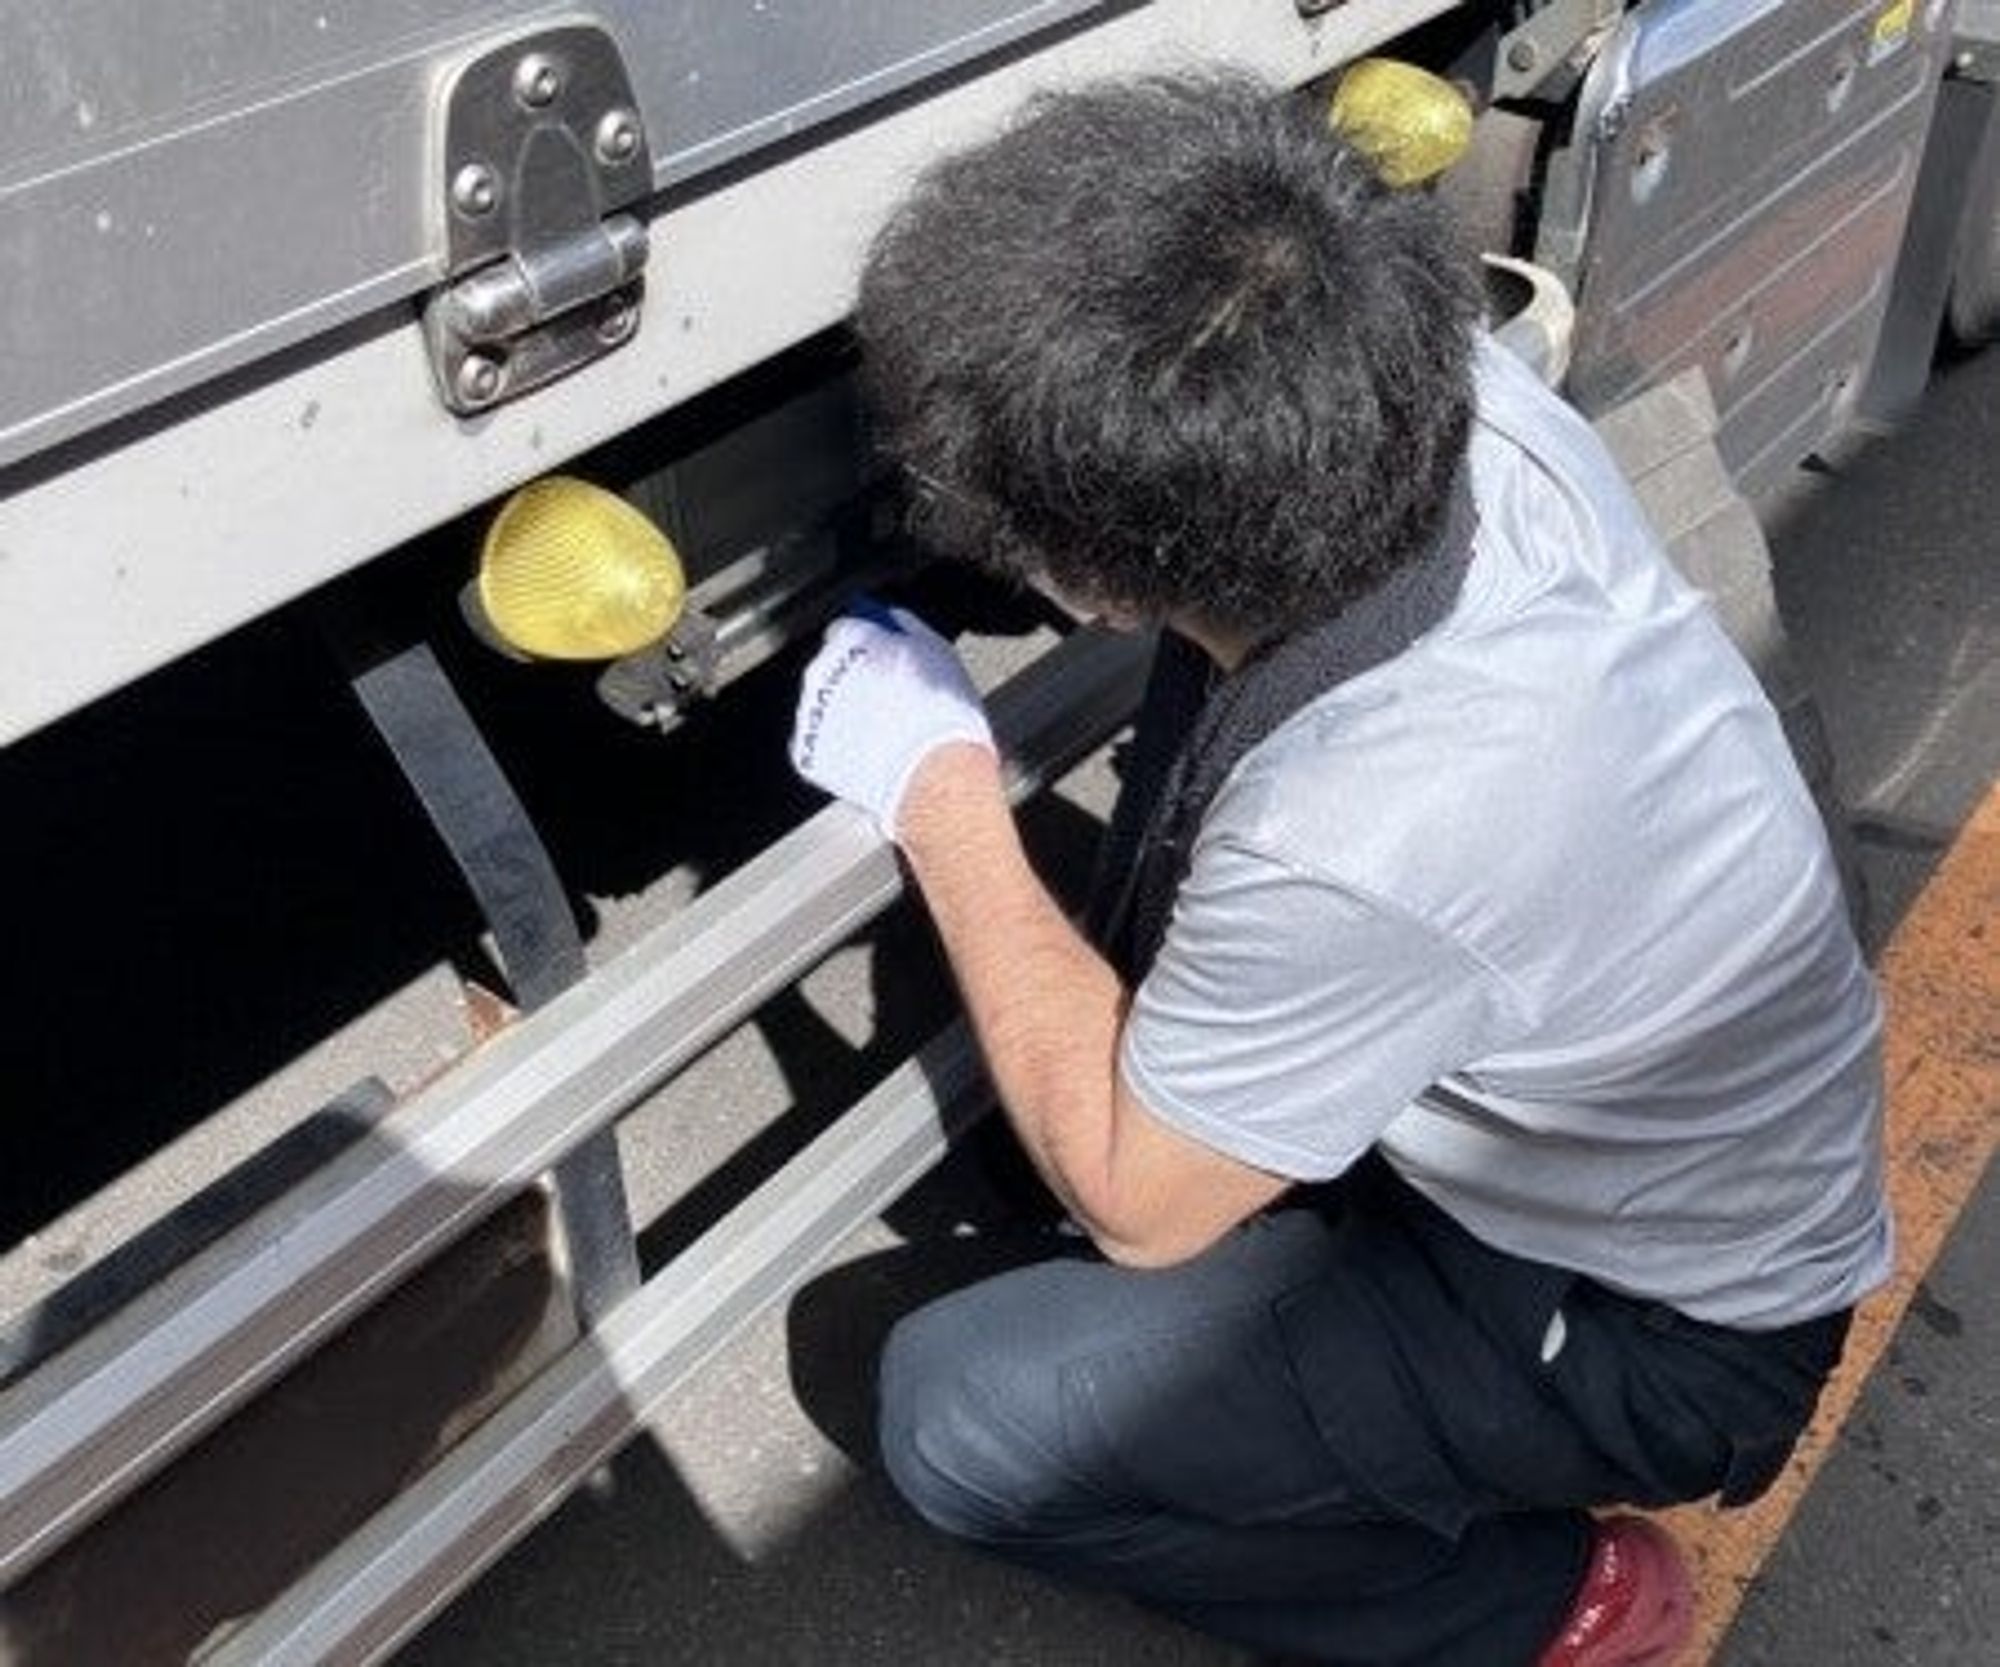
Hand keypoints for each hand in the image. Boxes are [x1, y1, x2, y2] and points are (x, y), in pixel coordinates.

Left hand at [790, 604, 994, 838]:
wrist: (935, 775)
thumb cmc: (942, 716)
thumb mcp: (939, 651)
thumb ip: (907, 628)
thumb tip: (897, 621)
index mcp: (850, 640)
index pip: (846, 629)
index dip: (867, 645)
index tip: (880, 656)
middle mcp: (821, 673)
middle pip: (831, 668)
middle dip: (855, 680)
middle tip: (890, 699)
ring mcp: (810, 716)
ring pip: (824, 707)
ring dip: (846, 714)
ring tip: (885, 731)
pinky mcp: (806, 754)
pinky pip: (819, 744)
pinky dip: (839, 748)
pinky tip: (870, 753)